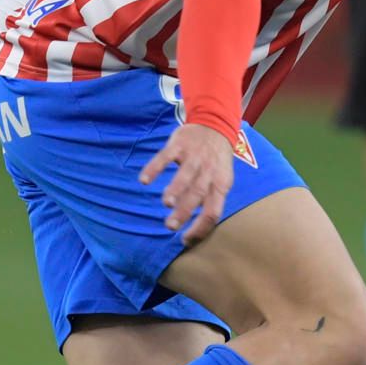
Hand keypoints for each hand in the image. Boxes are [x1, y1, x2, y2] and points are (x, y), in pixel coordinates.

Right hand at [139, 122, 234, 244]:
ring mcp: (194, 156)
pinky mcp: (179, 144)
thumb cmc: (216, 162)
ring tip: (166, 203)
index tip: (184, 240)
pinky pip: (166, 156)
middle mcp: (209, 171)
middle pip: (198, 194)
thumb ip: (209, 201)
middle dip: (184, 211)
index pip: (213, 211)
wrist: (215, 124)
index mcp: (220, 184)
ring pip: (185, 175)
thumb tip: (195, 229)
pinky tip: (144, 181)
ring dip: (175, 190)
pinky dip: (155, 168)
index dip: (200, 228)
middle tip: (170, 226)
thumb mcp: (221, 180)